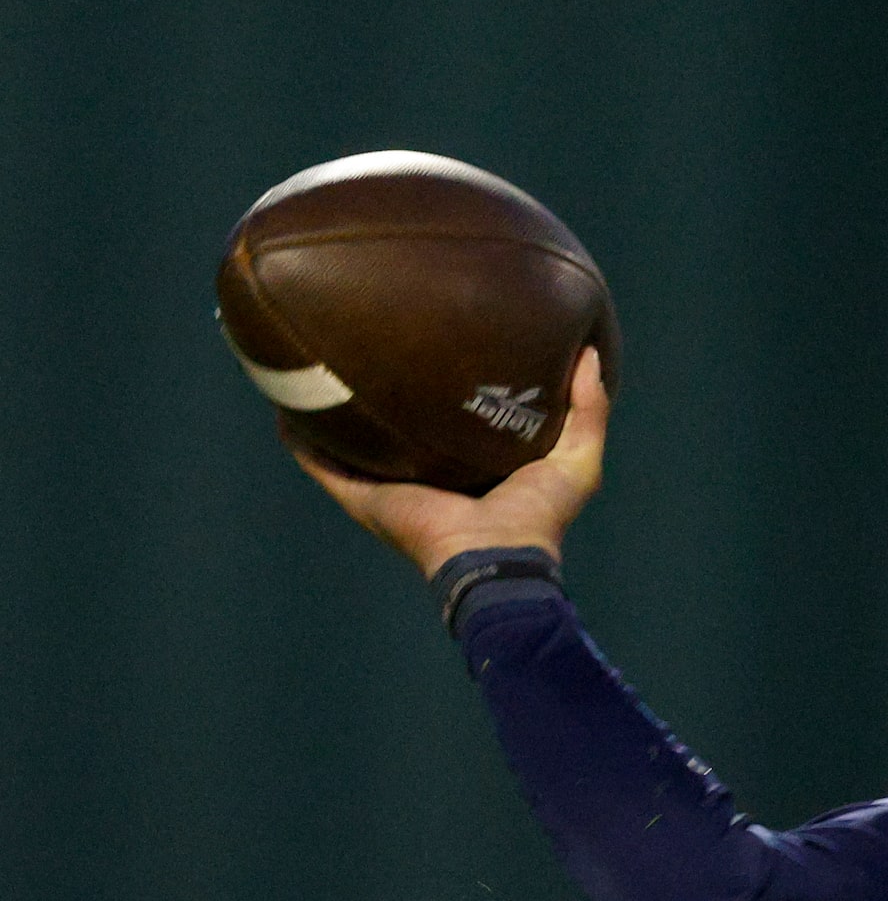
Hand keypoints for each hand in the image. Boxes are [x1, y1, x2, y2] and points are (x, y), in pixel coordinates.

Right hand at [293, 347, 609, 577]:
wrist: (497, 558)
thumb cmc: (539, 517)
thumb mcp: (577, 459)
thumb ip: (587, 410)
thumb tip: (590, 356)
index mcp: (469, 467)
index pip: (449, 420)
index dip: (443, 387)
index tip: (432, 347)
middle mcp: (424, 476)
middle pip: (395, 427)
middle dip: (381, 392)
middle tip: (366, 343)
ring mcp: (389, 488)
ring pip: (350, 443)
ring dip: (329, 412)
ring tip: (310, 365)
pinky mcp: (363, 499)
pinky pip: (322, 464)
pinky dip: (301, 440)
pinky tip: (284, 409)